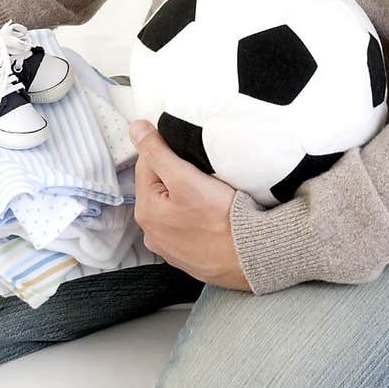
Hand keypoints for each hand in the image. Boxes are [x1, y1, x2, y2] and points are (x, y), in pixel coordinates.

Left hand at [129, 121, 251, 290]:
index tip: (190, 151)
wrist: (253, 255)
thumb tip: (135, 129)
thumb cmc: (221, 219)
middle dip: (176, 174)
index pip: (146, 164)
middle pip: (159, 187)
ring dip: (186, 196)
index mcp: (145, 211)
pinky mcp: (190, 257)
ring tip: (210, 194)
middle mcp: (152, 234)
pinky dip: (196, 218)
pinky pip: (187, 227)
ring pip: (173, 207)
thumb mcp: (185, 177)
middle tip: (204, 174)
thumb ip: (157, 152)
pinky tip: (212, 215)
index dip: (167, 150)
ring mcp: (171, 249)